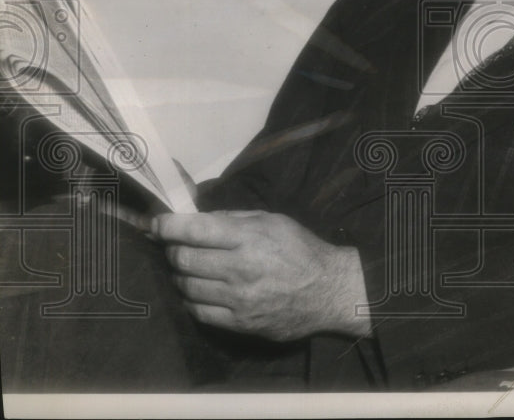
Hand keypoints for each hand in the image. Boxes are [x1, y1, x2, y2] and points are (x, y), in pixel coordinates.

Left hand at [152, 210, 371, 341]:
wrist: (328, 291)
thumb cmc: (301, 250)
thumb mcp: (273, 221)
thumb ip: (234, 218)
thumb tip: (197, 219)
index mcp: (249, 237)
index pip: (194, 230)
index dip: (167, 226)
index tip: (157, 224)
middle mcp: (240, 268)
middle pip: (183, 259)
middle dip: (173, 250)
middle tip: (178, 247)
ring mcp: (238, 299)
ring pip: (187, 286)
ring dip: (182, 275)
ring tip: (191, 269)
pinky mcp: (239, 323)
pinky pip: (198, 312)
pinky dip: (192, 299)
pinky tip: (201, 291)